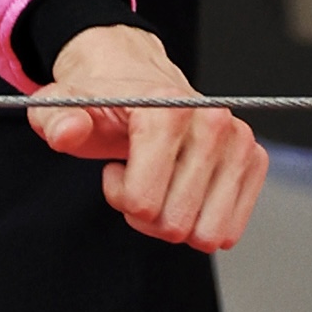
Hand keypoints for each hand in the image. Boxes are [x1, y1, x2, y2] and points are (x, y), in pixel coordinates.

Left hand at [27, 24, 268, 249]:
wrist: (135, 76)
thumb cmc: (100, 100)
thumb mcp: (60, 106)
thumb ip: (56, 121)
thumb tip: (68, 132)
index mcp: (166, 110)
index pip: (143, 203)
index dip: (119, 196)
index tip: (113, 169)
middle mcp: (211, 123)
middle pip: (175, 224)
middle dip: (145, 214)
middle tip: (135, 177)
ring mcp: (239, 142)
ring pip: (205, 234)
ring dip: (174, 220)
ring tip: (159, 182)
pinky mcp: (255, 159)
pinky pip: (229, 229)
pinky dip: (201, 219)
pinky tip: (182, 186)